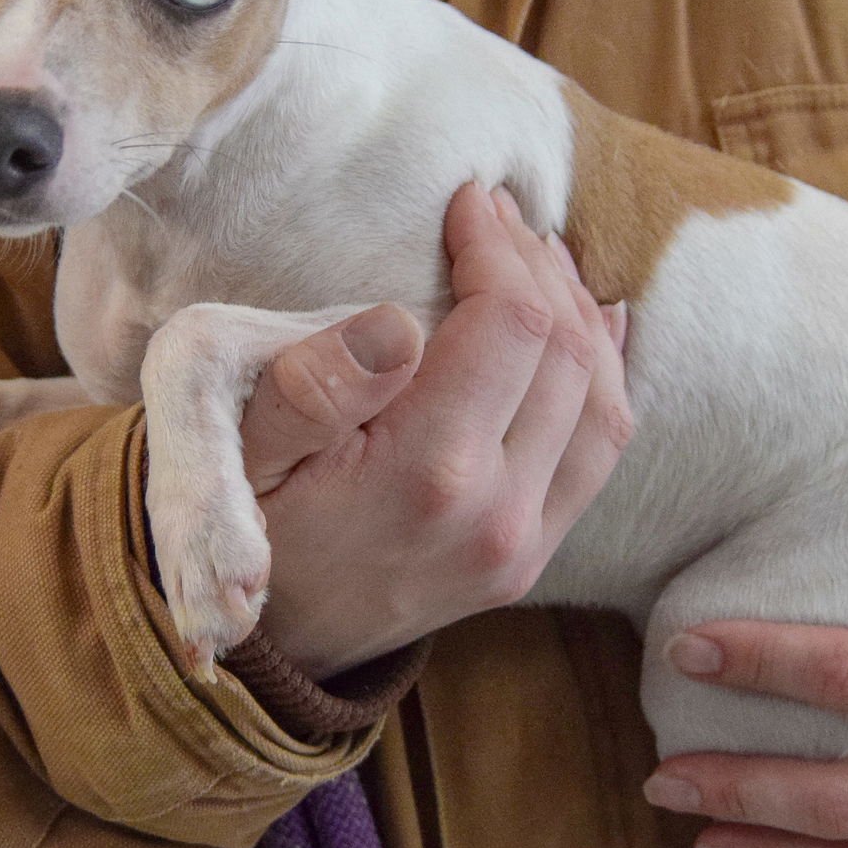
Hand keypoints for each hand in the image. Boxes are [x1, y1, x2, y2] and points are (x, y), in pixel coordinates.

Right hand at [240, 184, 632, 677]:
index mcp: (428, 475)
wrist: (270, 644)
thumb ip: (314, 389)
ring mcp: (526, 544)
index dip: (497, 248)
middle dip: (540, 268)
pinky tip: (590, 328)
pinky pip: (600, 454)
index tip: (465, 202)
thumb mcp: (242, 454)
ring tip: (541, 259)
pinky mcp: (533, 558)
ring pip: (603, 403)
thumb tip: (396, 320)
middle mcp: (498, 514)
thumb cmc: (249, 528)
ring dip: (582, 318)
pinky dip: (605, 379)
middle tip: (500, 218)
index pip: (509, 325)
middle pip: (567, 354)